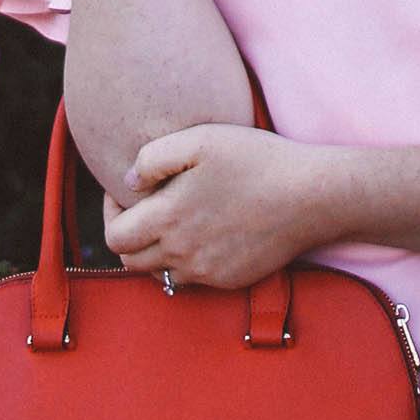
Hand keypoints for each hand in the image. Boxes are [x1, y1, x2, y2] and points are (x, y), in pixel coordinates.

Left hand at [102, 122, 335, 290]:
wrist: (310, 195)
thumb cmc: (256, 160)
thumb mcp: (201, 139)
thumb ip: (154, 158)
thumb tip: (128, 182)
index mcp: (168, 219)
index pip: (114, 238)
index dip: (110, 214)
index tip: (126, 194)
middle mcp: (181, 254)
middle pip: (130, 263)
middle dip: (129, 236)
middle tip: (145, 210)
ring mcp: (206, 272)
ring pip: (160, 274)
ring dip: (157, 251)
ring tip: (174, 220)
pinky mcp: (229, 280)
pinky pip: (194, 279)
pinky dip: (189, 260)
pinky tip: (206, 231)